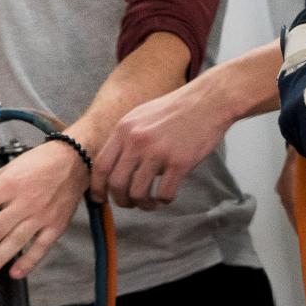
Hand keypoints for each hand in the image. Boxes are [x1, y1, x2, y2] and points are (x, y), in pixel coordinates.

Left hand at [0, 140, 88, 280]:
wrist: (75, 159)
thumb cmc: (41, 162)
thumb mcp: (10, 168)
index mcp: (8, 185)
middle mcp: (24, 201)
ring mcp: (41, 215)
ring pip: (15, 241)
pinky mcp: (56, 225)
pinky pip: (41, 247)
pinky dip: (28, 262)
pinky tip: (15, 272)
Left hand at [92, 75, 228, 208]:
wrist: (208, 101)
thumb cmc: (177, 110)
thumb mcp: (142, 116)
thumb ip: (127, 138)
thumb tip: (115, 165)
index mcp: (124, 130)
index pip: (100, 165)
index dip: (98, 187)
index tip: (101, 198)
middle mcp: (137, 141)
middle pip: (116, 183)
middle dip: (121, 200)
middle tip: (130, 203)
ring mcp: (158, 152)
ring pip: (138, 193)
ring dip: (142, 204)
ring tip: (150, 203)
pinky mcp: (180, 162)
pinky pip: (164, 193)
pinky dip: (163, 201)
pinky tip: (167, 196)